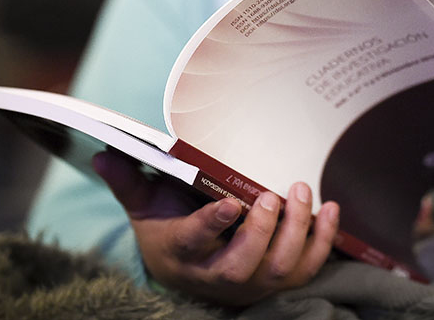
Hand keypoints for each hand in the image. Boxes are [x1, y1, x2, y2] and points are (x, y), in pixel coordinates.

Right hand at [92, 151, 339, 304]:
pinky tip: (331, 210)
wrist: (187, 272)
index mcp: (183, 252)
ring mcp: (251, 281)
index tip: (229, 203)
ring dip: (297, 232)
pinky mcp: (277, 280)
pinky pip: (307, 269)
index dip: (212, 225)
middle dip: (264, 232)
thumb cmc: (168, 230)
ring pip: (280, 270)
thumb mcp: (145, 207)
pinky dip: (323, 241)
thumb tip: (102, 152)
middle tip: (273, 195)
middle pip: (243, 265)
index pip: (195, 241)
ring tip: (300, 192)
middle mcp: (218, 275)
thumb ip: (129, 181)